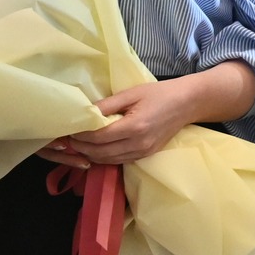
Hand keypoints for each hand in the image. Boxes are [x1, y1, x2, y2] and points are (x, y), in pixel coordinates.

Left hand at [45, 79, 198, 166]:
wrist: (187, 104)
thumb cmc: (159, 94)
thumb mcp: (131, 93)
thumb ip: (107, 105)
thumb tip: (84, 113)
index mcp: (134, 127)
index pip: (98, 137)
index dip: (80, 135)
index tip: (68, 129)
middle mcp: (138, 144)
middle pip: (99, 153)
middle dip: (80, 147)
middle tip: (68, 138)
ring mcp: (142, 153)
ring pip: (107, 160)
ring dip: (89, 154)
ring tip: (78, 143)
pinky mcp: (145, 156)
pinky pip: (118, 161)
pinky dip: (103, 157)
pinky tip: (95, 148)